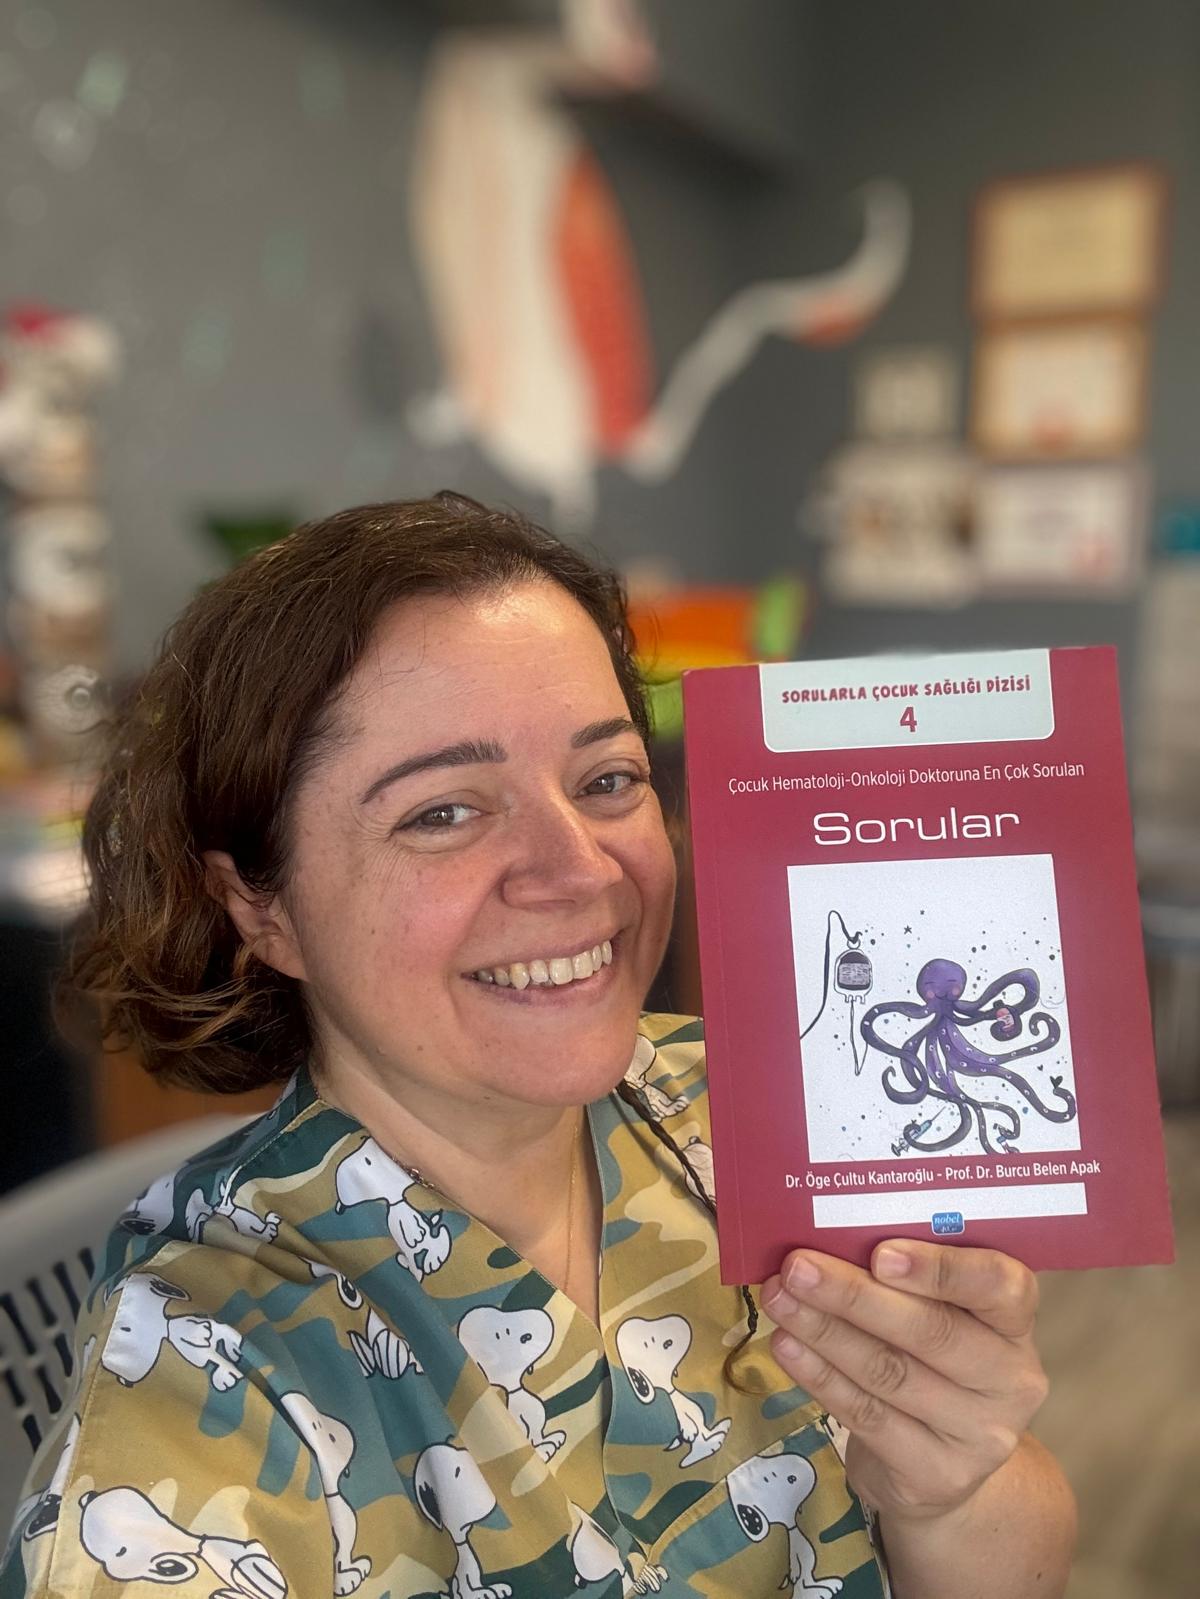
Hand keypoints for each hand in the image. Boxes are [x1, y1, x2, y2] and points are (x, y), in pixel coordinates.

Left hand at [761, 1240, 1048, 1525]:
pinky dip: (820, 1375)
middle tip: (797, 1267)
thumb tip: (828, 1235)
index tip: (880, 1253)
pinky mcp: (937, 1474)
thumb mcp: (941, 1315)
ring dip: (824, 1331)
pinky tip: (787, 1346)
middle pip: (930, 1331)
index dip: (941, 1269)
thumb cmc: (932, 1361)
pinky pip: (868, 1416)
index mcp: (1015, 1322)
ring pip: (890, 1372)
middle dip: (853, 1295)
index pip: (1001, 1286)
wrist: (942, 1464)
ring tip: (779, 1299)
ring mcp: (979, 1434)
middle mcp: (1011, 1379)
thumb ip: (906, 1278)